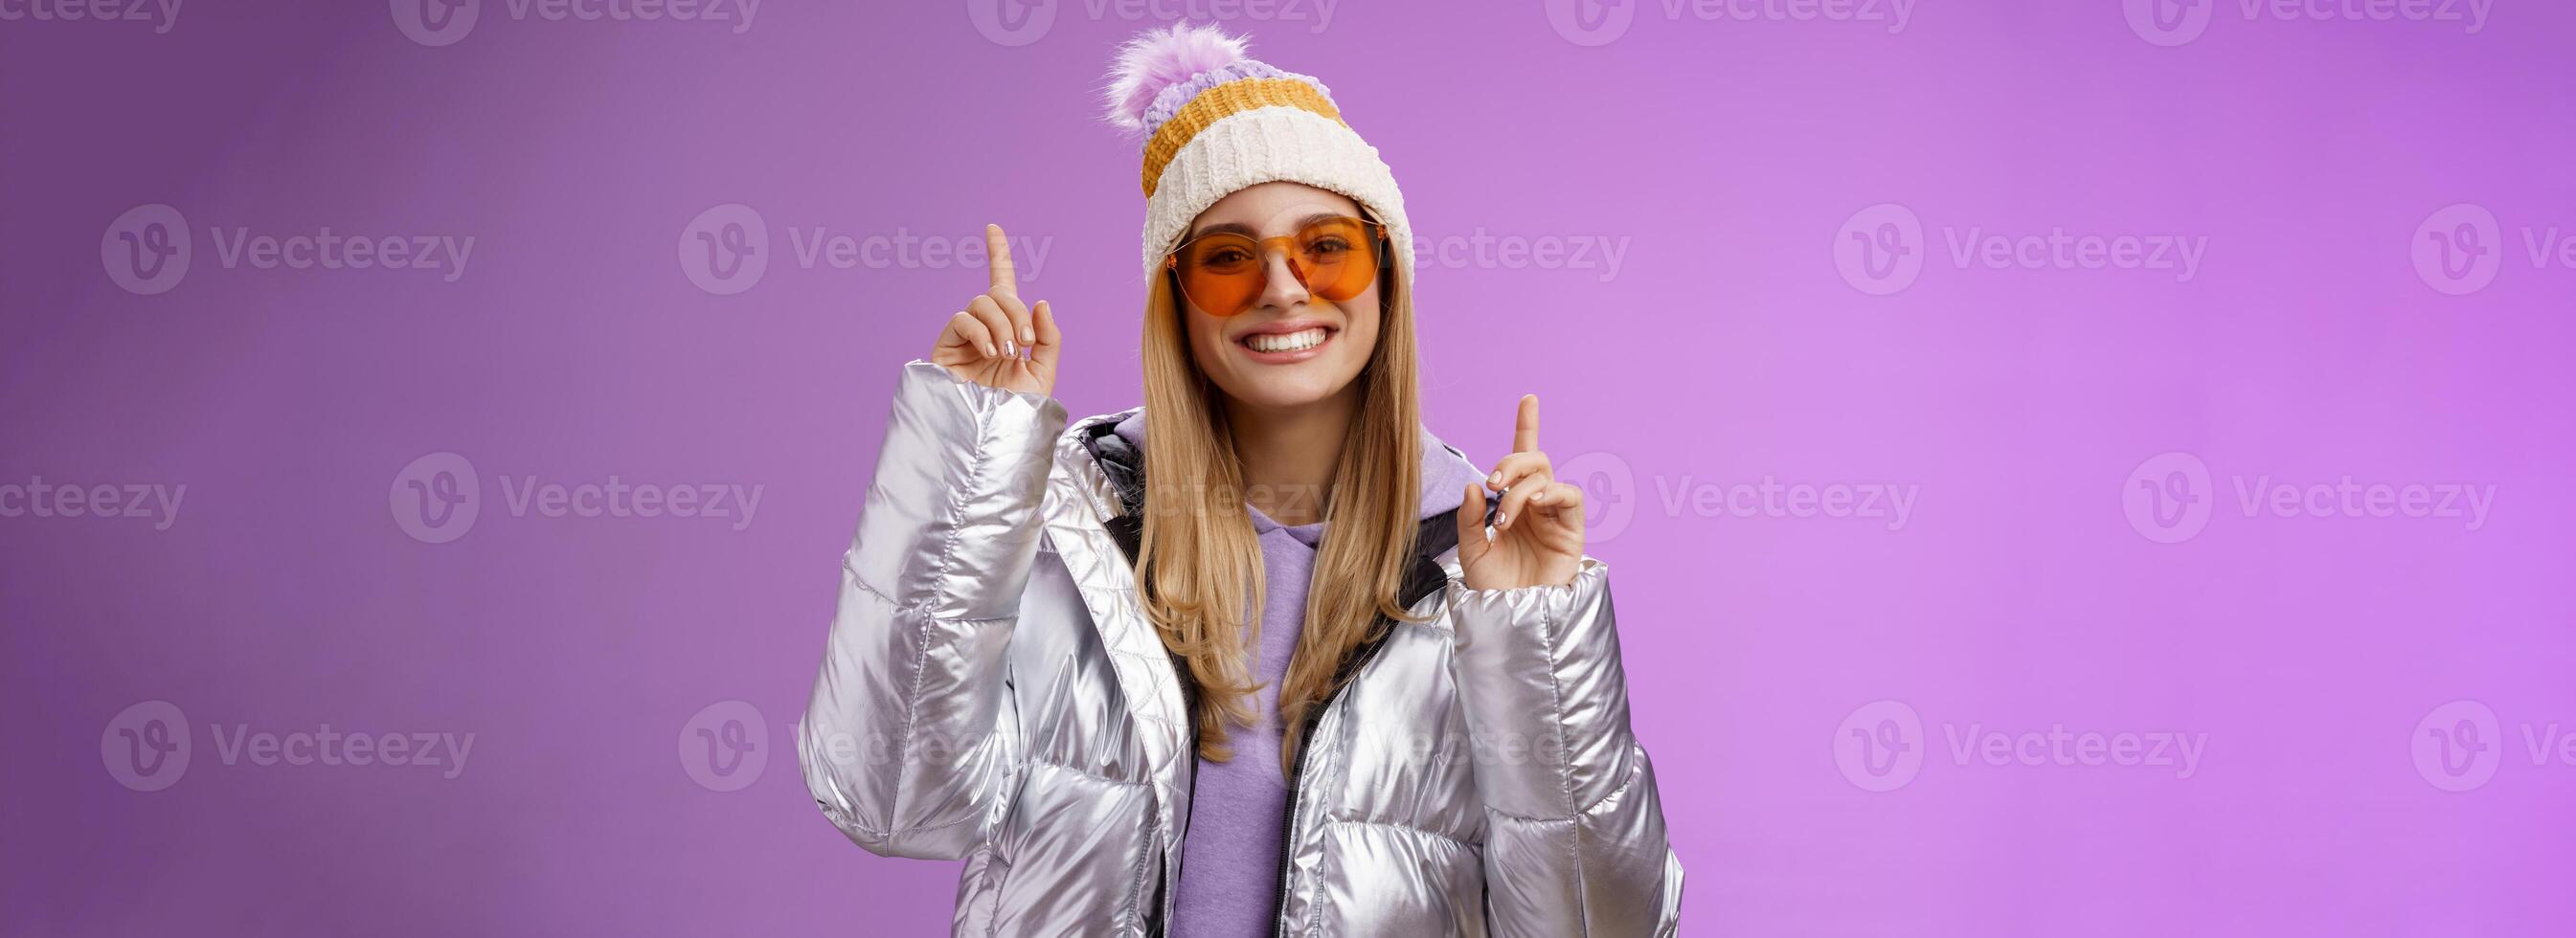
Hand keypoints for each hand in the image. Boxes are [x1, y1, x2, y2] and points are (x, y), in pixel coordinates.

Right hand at [931, 223, 1060, 395]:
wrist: (993, 436)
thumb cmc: (1018, 411)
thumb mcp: (1044, 372)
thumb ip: (1048, 337)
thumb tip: (1040, 301)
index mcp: (1009, 329)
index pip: (1002, 285)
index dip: (997, 255)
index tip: (992, 228)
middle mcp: (985, 328)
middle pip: (999, 294)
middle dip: (1017, 313)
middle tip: (1024, 344)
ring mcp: (964, 336)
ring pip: (981, 302)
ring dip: (1001, 324)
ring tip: (1007, 354)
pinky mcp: (946, 346)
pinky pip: (963, 319)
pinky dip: (981, 332)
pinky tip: (990, 353)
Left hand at [1457, 395, 1584, 589]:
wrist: (1511, 621)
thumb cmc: (1493, 590)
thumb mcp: (1471, 551)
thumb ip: (1471, 518)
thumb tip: (1475, 486)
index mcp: (1512, 506)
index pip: (1520, 462)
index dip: (1526, 428)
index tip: (1528, 399)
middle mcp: (1535, 507)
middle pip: (1533, 462)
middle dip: (1511, 462)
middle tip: (1493, 485)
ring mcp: (1554, 517)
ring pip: (1547, 476)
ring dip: (1523, 486)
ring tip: (1506, 514)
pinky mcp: (1572, 532)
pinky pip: (1570, 496)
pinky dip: (1551, 492)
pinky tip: (1534, 504)